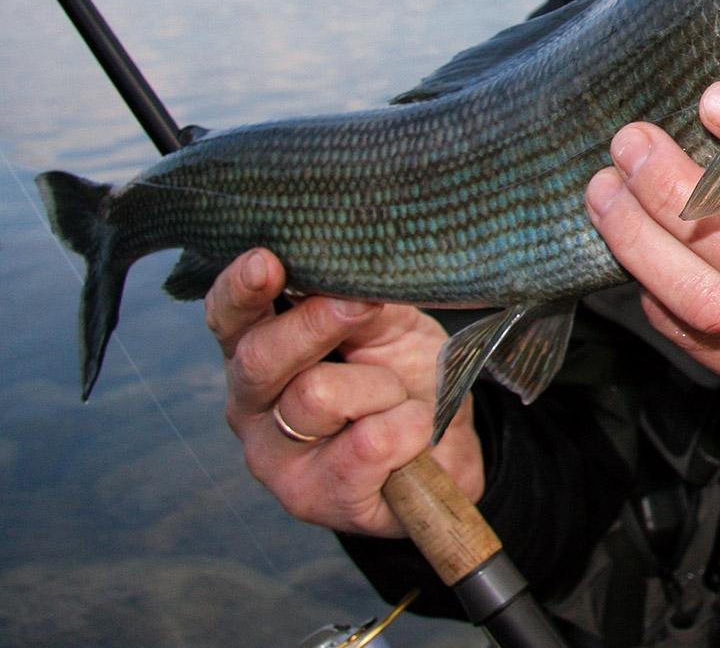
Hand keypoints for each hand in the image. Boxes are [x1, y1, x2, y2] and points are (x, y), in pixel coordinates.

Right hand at [204, 249, 484, 535]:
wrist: (449, 449)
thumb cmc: (406, 376)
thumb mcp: (388, 325)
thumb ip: (356, 300)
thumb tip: (342, 278)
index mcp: (260, 351)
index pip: (229, 319)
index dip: (240, 290)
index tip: (266, 261)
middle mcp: (251, 407)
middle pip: (259, 358)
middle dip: (318, 325)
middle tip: (363, 308)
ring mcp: (274, 459)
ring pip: (318, 396)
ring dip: (383, 389)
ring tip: (400, 399)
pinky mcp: (311, 500)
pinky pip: (368, 445)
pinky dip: (408, 430)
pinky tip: (412, 436)